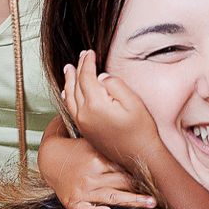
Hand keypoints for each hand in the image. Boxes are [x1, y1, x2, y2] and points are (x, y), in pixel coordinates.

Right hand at [37, 129, 154, 208]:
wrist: (45, 160)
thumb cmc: (70, 147)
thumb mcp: (84, 135)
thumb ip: (101, 133)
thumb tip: (117, 116)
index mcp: (97, 156)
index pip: (124, 164)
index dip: (141, 169)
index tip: (158, 172)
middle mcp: (93, 173)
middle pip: (123, 181)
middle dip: (142, 186)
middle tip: (163, 191)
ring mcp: (84, 189)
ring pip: (113, 196)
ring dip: (133, 201)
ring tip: (151, 203)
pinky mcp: (74, 201)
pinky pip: (86, 208)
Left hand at [61, 49, 163, 171]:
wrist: (140, 156)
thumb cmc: (141, 130)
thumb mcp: (134, 103)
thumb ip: (116, 85)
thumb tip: (101, 76)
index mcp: (96, 105)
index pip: (86, 77)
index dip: (87, 62)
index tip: (89, 52)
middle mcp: (85, 114)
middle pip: (76, 85)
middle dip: (78, 68)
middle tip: (81, 55)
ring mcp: (83, 123)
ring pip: (70, 97)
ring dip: (69, 80)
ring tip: (68, 69)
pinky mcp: (85, 130)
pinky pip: (71, 109)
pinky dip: (67, 96)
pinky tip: (67, 92)